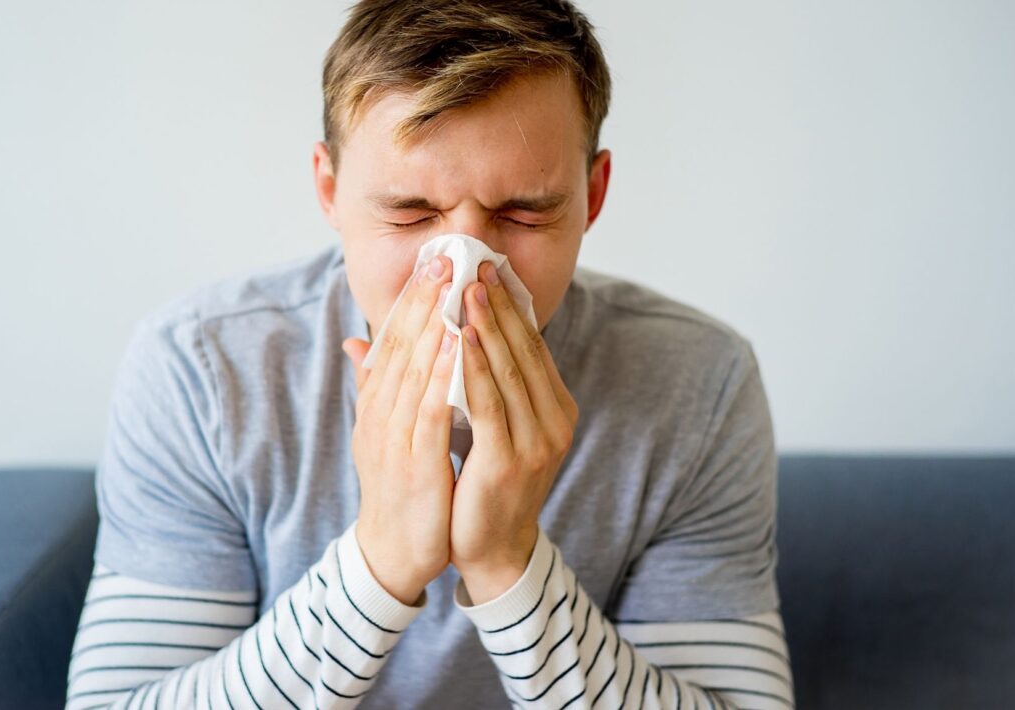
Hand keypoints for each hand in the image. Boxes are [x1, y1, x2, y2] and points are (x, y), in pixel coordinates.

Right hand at [341, 255, 458, 604]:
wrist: (392, 549)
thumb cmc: (396, 486)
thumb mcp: (380, 430)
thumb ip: (373, 386)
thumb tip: (355, 342)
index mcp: (375, 404)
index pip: (391, 341)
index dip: (410, 300)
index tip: (431, 262)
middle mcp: (378, 415)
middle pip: (400, 347)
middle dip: (422, 301)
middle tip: (443, 258)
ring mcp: (394, 438)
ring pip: (414, 372)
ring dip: (433, 328)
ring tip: (453, 289)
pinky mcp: (414, 463)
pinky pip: (430, 412)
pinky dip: (444, 376)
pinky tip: (462, 347)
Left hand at [450, 261, 579, 603]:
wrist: (490, 548)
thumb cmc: (484, 484)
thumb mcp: (487, 426)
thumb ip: (479, 381)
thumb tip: (459, 333)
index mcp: (554, 409)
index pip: (531, 346)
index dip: (510, 306)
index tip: (487, 268)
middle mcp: (555, 421)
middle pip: (524, 351)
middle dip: (499, 305)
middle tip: (476, 264)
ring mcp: (538, 442)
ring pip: (509, 371)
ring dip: (486, 327)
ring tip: (466, 289)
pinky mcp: (511, 460)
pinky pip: (489, 404)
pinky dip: (474, 367)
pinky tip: (459, 339)